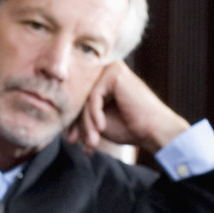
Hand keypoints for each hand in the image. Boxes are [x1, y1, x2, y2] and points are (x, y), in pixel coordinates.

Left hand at [69, 62, 189, 156]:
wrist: (154, 131)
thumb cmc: (131, 127)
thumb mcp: (98, 122)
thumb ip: (82, 116)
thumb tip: (58, 120)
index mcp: (104, 81)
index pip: (80, 100)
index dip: (74, 122)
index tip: (72, 141)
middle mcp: (107, 71)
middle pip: (81, 99)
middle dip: (78, 124)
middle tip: (75, 143)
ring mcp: (111, 69)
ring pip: (86, 99)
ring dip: (86, 124)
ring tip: (93, 141)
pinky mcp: (115, 73)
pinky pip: (94, 96)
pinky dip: (95, 114)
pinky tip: (102, 127)